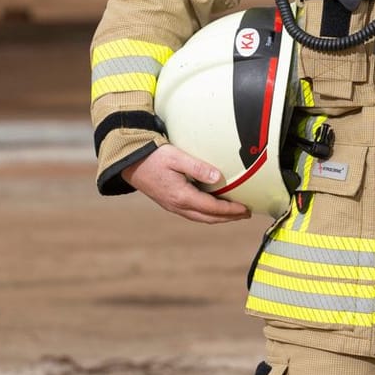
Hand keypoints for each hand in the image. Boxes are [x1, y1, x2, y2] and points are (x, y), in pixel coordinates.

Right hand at [120, 145, 251, 223]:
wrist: (129, 162)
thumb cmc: (153, 156)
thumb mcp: (176, 157)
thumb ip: (197, 167)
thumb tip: (218, 177)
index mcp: (181, 196)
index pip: (212, 208)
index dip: (231, 210)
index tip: (245, 209)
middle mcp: (178, 206)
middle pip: (209, 218)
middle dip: (229, 218)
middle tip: (245, 214)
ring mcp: (173, 206)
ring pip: (201, 218)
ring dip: (218, 217)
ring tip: (234, 213)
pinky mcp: (170, 203)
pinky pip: (193, 213)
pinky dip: (207, 214)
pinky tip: (213, 208)